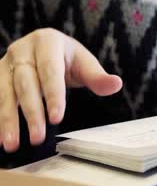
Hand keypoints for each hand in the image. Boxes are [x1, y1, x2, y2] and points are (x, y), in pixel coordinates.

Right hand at [0, 28, 121, 152]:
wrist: (44, 50)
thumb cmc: (67, 59)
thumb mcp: (84, 64)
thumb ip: (98, 77)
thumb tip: (116, 84)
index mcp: (47, 42)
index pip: (50, 71)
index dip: (53, 95)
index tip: (57, 118)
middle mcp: (22, 50)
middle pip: (25, 83)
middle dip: (32, 112)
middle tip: (38, 137)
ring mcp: (5, 63)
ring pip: (5, 93)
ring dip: (7, 120)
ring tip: (11, 144)